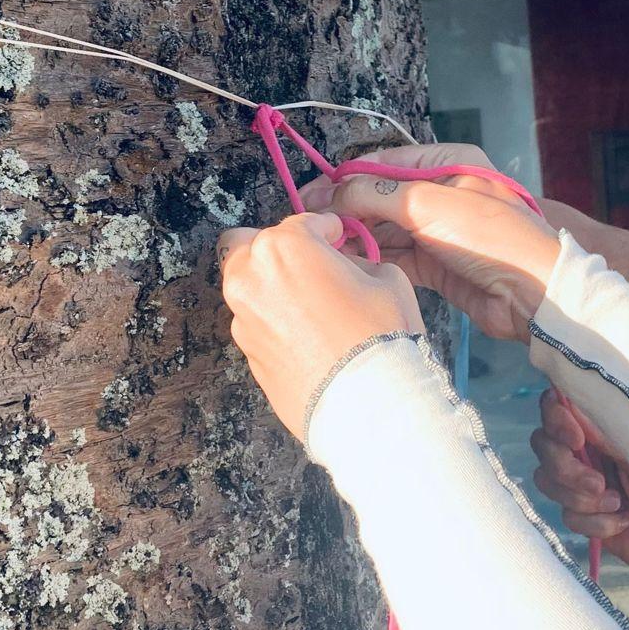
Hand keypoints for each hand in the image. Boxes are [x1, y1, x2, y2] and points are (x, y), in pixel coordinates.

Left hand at [217, 212, 422, 438]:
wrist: (366, 406)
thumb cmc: (379, 336)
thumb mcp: (385, 278)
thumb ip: (354, 261)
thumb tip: (342, 265)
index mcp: (284, 246)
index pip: (303, 223)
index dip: (326, 230)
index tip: (336, 237)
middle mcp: (251, 277)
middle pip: (251, 245)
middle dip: (280, 251)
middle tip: (312, 266)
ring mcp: (242, 317)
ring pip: (246, 285)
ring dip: (270, 286)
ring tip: (309, 305)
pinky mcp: (245, 353)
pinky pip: (256, 322)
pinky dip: (273, 321)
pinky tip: (306, 337)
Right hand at [298, 144, 559, 341]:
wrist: (533, 294)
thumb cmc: (489, 236)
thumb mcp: (429, 204)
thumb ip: (377, 195)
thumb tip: (331, 193)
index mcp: (446, 163)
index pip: (383, 163)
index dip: (344, 177)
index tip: (309, 193)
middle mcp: (439, 193)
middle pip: (380, 197)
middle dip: (345, 209)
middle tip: (308, 224)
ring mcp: (437, 231)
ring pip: (384, 229)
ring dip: (355, 237)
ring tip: (320, 246)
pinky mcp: (435, 265)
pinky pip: (394, 257)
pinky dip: (371, 260)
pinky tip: (344, 264)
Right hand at [527, 387, 628, 587]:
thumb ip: (610, 433)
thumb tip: (575, 406)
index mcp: (605, 427)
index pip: (558, 407)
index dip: (556, 420)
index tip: (576, 439)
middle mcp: (590, 451)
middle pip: (543, 445)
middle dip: (565, 468)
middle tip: (599, 483)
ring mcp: (584, 484)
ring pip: (548, 482)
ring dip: (582, 499)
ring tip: (619, 504)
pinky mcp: (586, 517)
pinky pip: (568, 516)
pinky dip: (596, 523)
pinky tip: (624, 523)